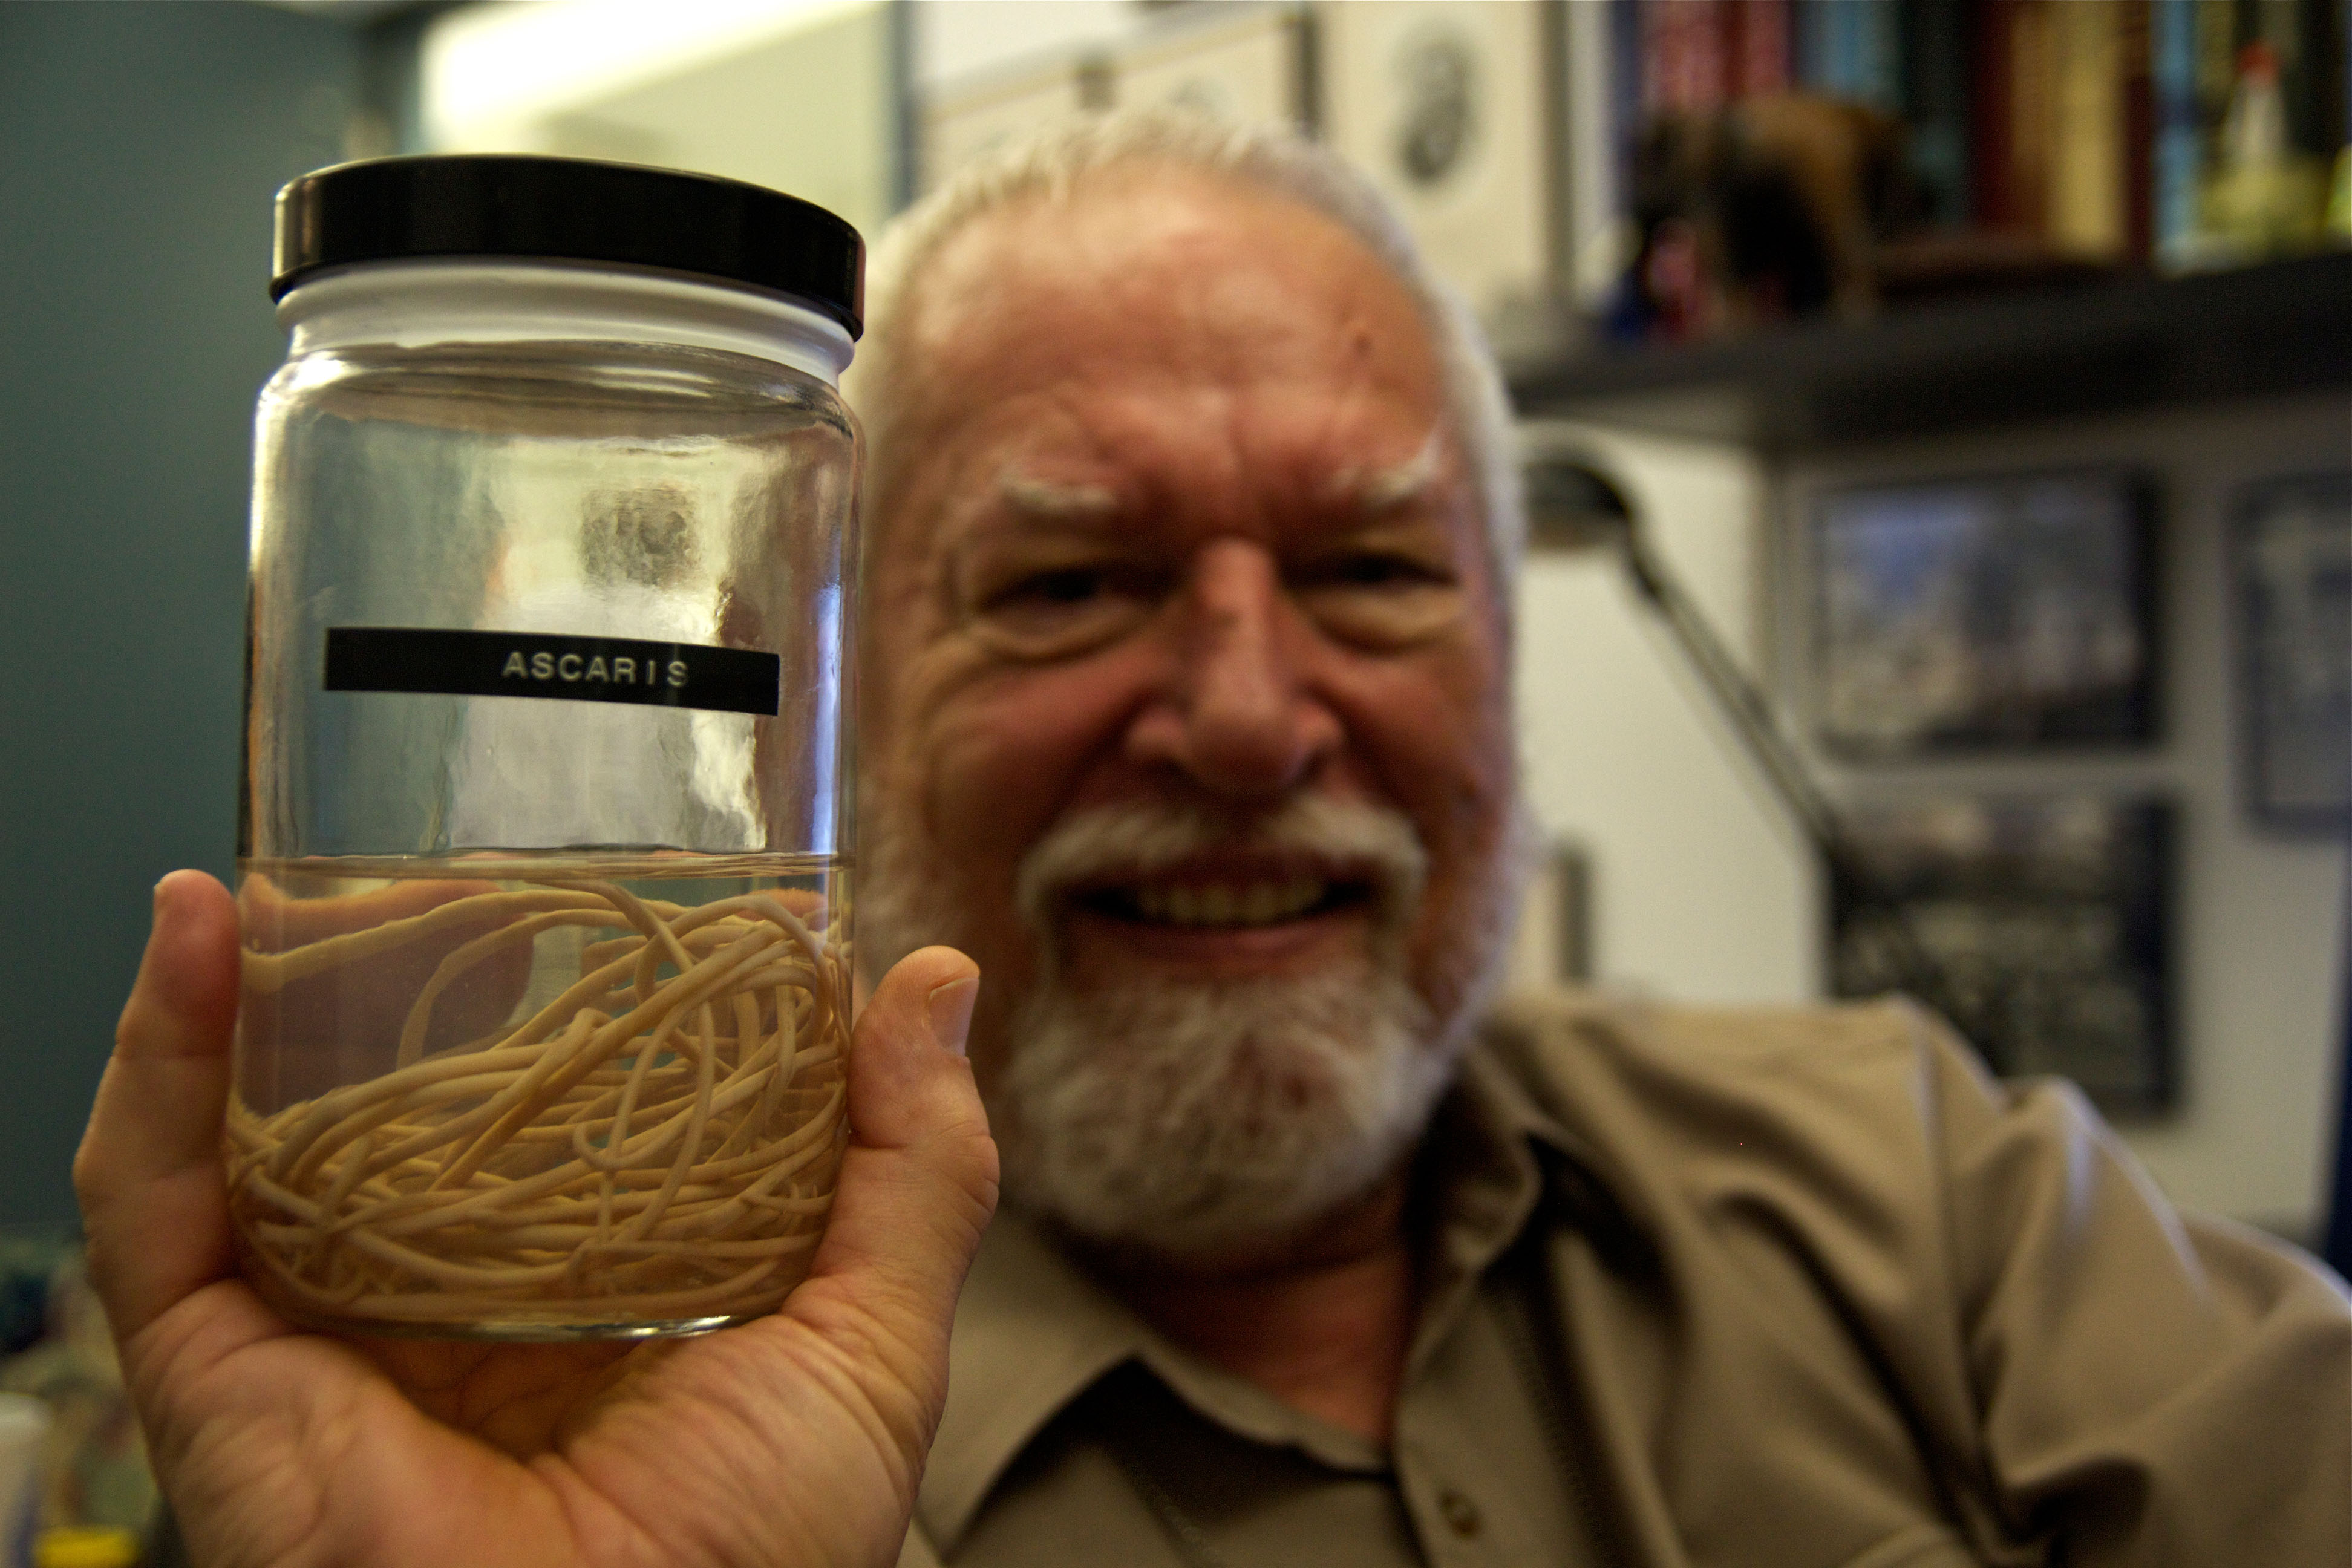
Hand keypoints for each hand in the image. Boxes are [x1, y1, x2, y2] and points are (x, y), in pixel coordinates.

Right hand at [76, 870, 997, 1567]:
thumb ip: (912, 1166)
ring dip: (254, 994)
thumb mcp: (871, 1341)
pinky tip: (193, 938)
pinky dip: (155, 1066)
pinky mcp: (218, 1368)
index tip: (587, 885)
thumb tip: (933, 983)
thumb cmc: (755, 1556)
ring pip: (260, 1135)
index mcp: (592, 1295)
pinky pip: (154, 1199)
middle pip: (397, 1115)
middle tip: (424, 858)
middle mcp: (451, 1306)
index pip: (561, 1121)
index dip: (564, 1003)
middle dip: (393, 981)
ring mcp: (328, 1329)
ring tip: (287, 868)